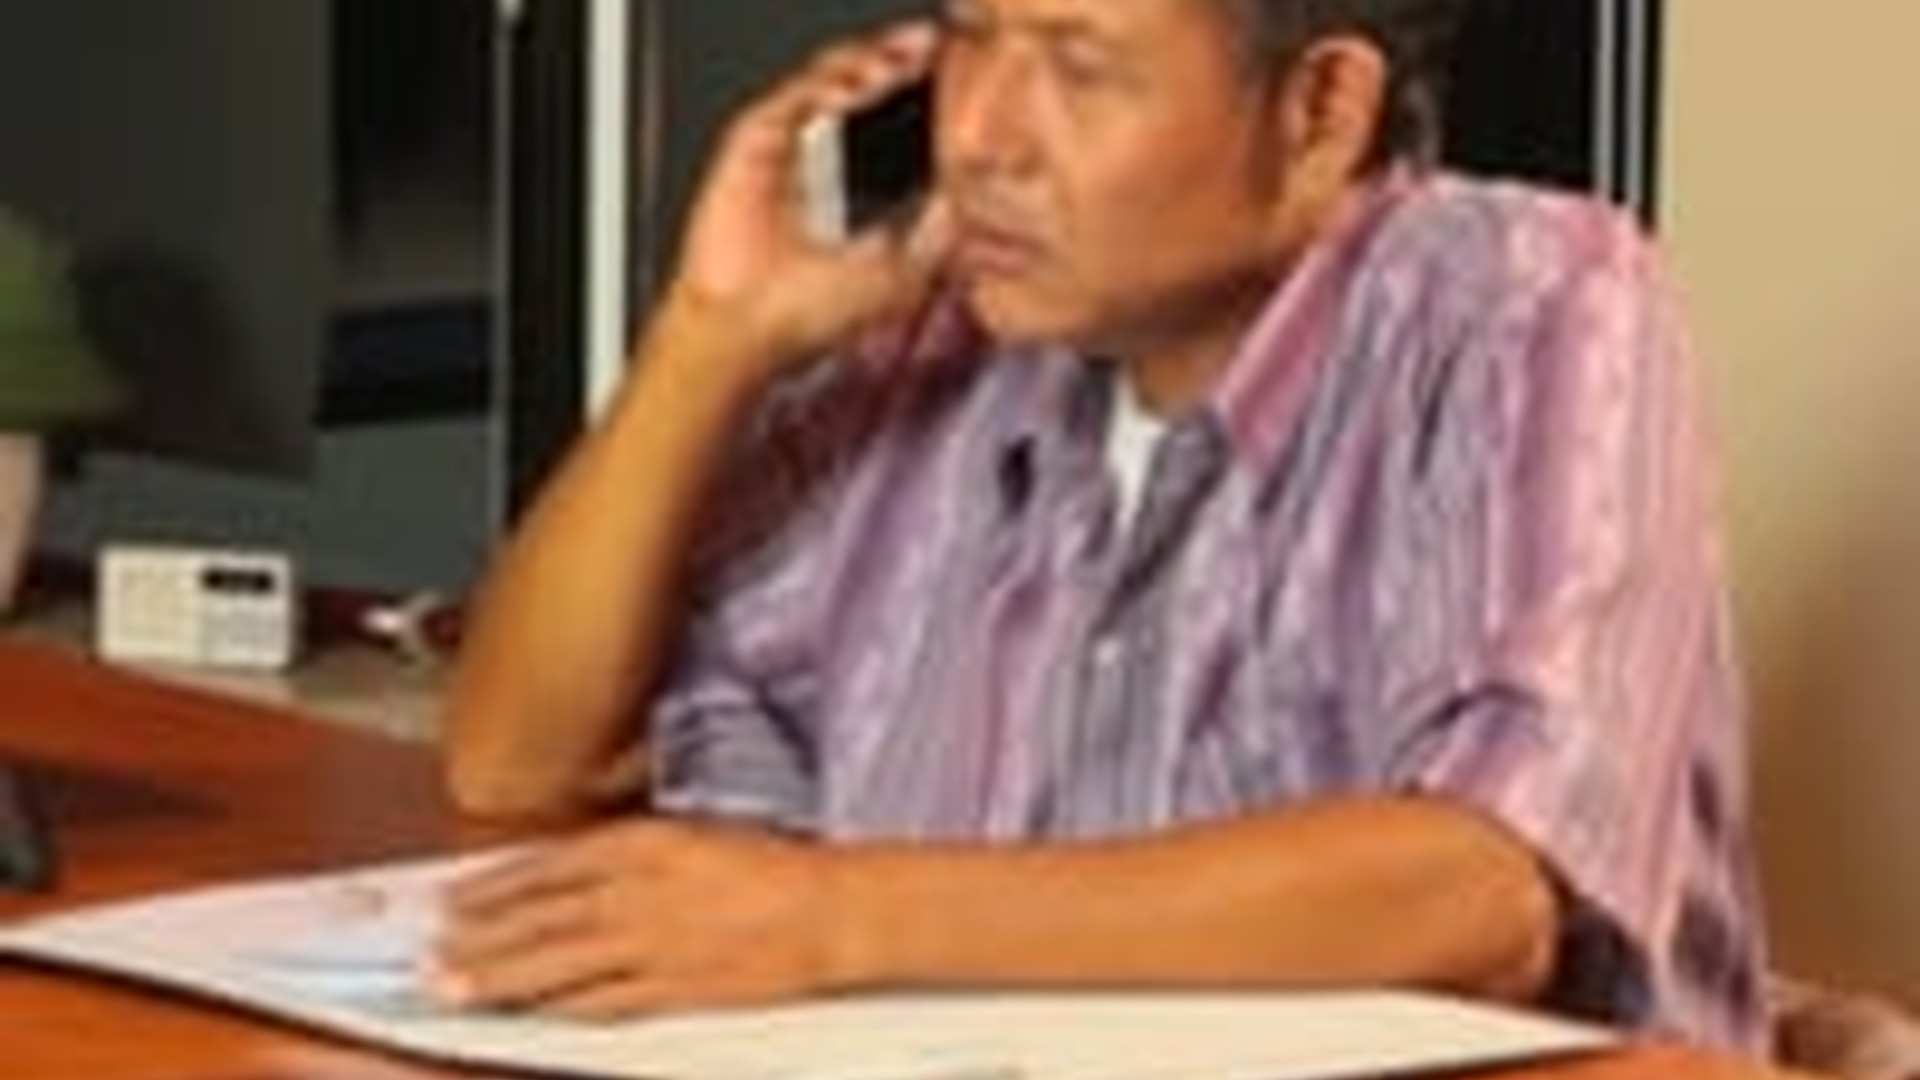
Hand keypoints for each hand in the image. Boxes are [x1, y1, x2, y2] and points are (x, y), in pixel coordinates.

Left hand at [430, 819, 845, 1018]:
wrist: (829, 910)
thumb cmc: (771, 867)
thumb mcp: (690, 836)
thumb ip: (627, 854)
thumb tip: (564, 875)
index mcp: (643, 843)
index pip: (546, 865)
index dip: (492, 886)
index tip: (454, 898)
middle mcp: (637, 892)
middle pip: (538, 918)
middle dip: (478, 938)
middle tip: (431, 952)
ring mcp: (653, 945)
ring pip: (557, 964)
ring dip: (500, 977)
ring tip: (456, 986)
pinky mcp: (673, 990)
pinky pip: (602, 1002)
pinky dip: (560, 1008)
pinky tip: (529, 1015)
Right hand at [663, 19, 955, 390]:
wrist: (755, 331)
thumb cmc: (812, 312)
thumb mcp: (904, 272)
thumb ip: (940, 230)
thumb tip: (973, 193)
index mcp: (860, 182)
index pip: (894, 117)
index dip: (923, 92)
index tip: (957, 74)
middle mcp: (824, 157)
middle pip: (863, 86)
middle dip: (899, 60)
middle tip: (931, 49)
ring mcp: (787, 147)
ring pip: (828, 81)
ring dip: (865, 62)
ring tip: (898, 62)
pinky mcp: (752, 144)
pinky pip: (788, 98)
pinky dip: (819, 85)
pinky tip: (851, 87)